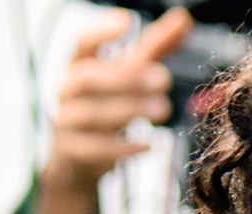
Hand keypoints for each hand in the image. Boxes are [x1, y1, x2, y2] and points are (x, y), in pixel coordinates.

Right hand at [43, 7, 192, 198]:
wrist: (76, 157)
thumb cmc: (105, 103)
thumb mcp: (127, 74)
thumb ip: (153, 47)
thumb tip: (184, 19)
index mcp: (79, 64)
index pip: (82, 42)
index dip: (101, 31)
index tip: (127, 22)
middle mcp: (68, 90)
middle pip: (90, 79)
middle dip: (127, 78)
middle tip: (165, 79)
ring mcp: (67, 121)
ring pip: (93, 114)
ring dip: (129, 110)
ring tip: (163, 109)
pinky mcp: (73, 151)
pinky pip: (95, 149)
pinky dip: (123, 148)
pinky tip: (150, 145)